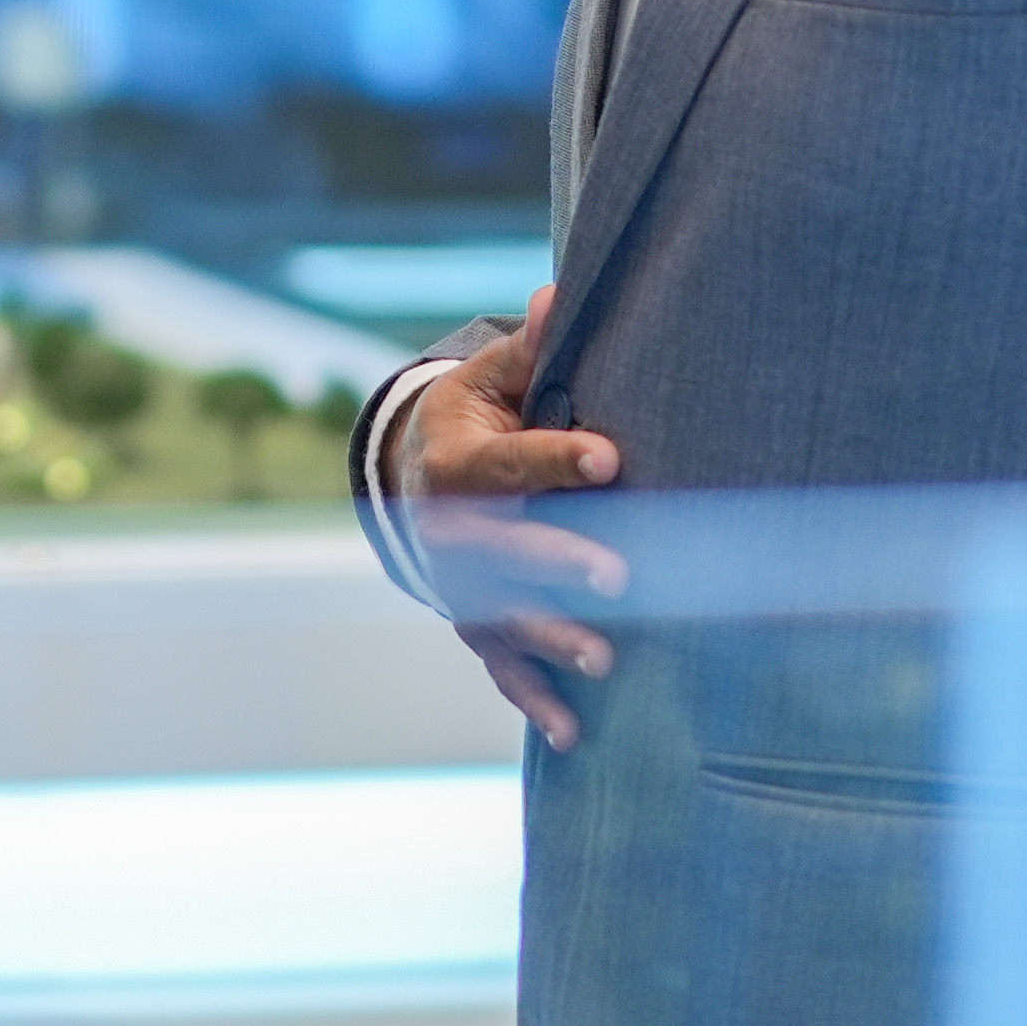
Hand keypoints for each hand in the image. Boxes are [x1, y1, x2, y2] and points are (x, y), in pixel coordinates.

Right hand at [386, 291, 626, 749]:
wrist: (406, 480)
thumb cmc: (473, 421)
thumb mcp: (488, 380)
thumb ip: (528, 350)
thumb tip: (557, 292)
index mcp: (458, 462)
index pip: (509, 461)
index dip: (556, 459)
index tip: (609, 457)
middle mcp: (451, 530)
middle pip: (505, 550)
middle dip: (559, 562)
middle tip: (620, 576)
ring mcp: (459, 585)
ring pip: (504, 615)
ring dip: (554, 640)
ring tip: (607, 660)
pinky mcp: (471, 624)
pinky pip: (499, 666)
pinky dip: (533, 699)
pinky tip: (574, 733)